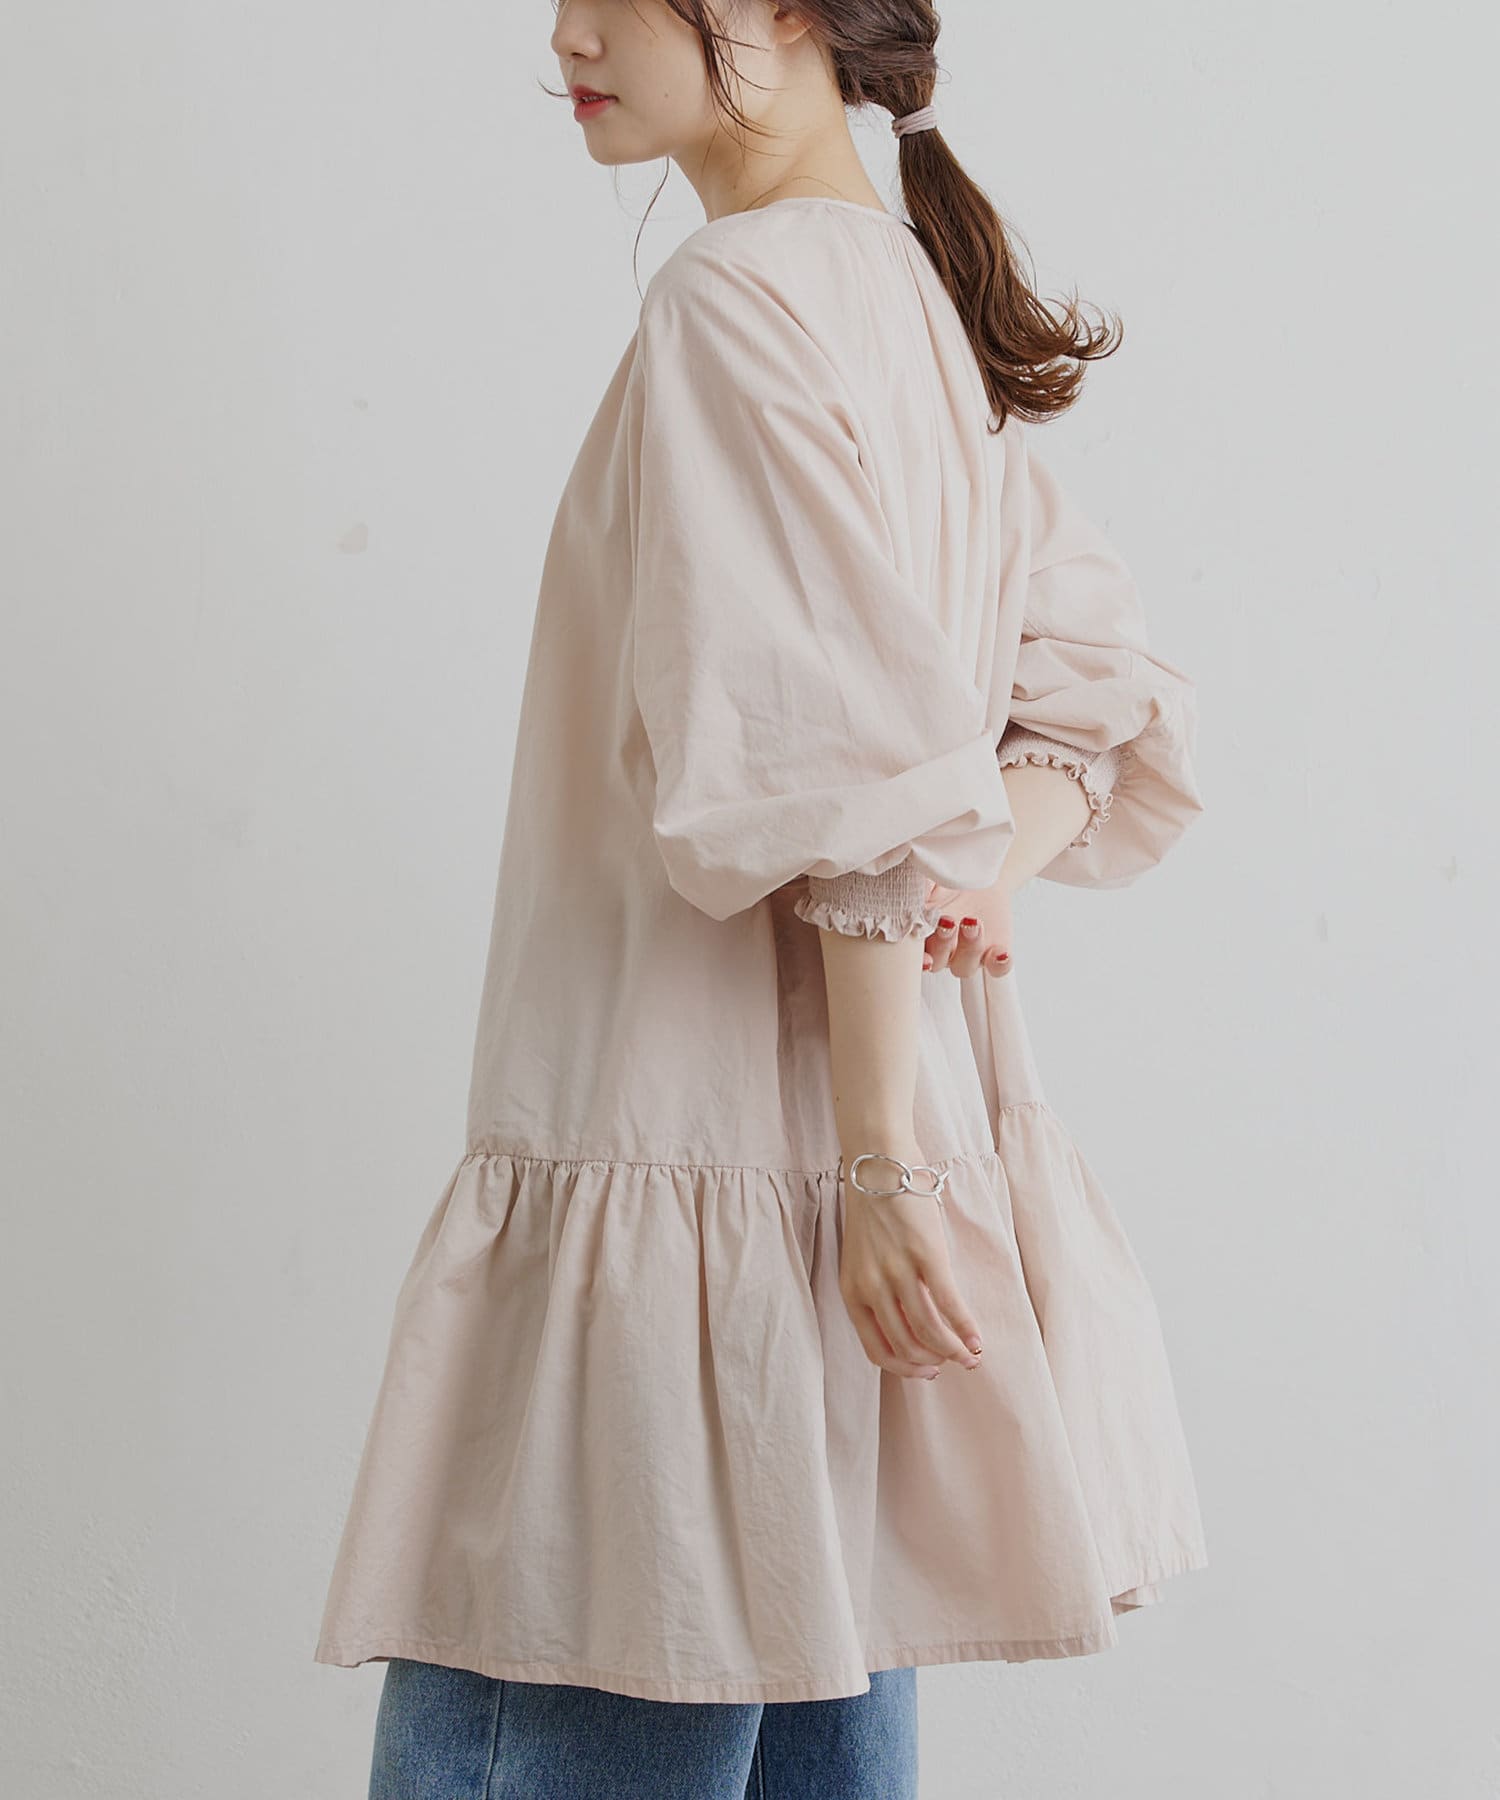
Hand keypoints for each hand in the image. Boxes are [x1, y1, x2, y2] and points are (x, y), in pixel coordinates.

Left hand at [838, 1138, 985, 1380]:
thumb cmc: (875, 1206)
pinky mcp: (926, 1255)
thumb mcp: (864, 1255)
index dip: (904, 1368)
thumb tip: (911, 1319)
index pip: (876, 1349)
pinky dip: (965, 1328)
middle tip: (952, 1364)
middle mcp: (871, 1286)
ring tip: (970, 1357)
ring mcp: (898, 1272)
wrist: (878, 1161)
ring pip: (928, 1331)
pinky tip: (976, 1340)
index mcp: (852, 1290)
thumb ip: (880, 1288)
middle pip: (906, 1345)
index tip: (926, 1372)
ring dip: (953, 1351)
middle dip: (933, 1363)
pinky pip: (948, 1304)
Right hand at [921, 881, 1013, 978]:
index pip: (915, 956)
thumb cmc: (948, 882)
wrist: (978, 877)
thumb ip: (919, 890)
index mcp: (923, 937)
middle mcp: (944, 952)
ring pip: (965, 967)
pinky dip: (999, 963)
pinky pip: (998, 969)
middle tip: (948, 922)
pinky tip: (1001, 952)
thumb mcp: (931, 880)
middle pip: (938, 963)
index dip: (918, 959)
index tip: (923, 954)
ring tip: (973, 923)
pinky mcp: (994, 953)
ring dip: (969, 949)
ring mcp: (969, 956)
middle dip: (942, 945)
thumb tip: (910, 893)